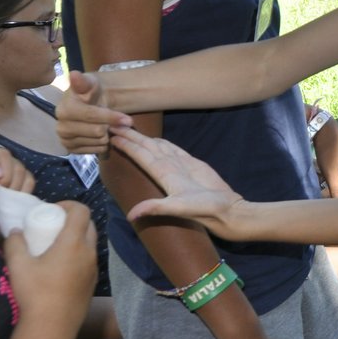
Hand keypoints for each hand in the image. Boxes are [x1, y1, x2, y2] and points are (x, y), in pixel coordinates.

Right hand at [1, 201, 97, 333]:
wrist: (52, 325)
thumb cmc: (35, 292)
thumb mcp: (18, 265)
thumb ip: (14, 243)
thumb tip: (16, 231)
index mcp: (74, 242)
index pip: (81, 211)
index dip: (68, 204)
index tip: (52, 209)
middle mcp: (89, 252)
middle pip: (89, 225)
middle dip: (73, 219)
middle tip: (53, 226)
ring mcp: (94, 267)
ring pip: (91, 242)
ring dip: (77, 237)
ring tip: (56, 245)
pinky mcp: (93, 281)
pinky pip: (89, 259)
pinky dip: (79, 253)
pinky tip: (62, 265)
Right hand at [56, 71, 131, 155]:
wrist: (89, 104)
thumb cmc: (90, 92)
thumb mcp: (89, 83)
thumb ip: (83, 81)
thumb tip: (74, 74)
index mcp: (64, 109)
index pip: (91, 116)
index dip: (110, 117)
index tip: (128, 119)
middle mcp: (61, 126)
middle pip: (97, 131)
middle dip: (111, 126)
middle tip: (118, 121)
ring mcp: (65, 139)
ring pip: (98, 142)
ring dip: (108, 135)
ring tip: (109, 126)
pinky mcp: (72, 149)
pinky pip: (96, 151)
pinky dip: (104, 144)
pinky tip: (103, 135)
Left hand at [112, 128, 245, 236]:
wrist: (225, 211)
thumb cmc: (204, 209)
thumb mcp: (179, 208)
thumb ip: (156, 208)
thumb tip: (131, 216)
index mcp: (162, 174)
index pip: (140, 156)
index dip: (126, 145)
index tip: (112, 134)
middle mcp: (167, 168)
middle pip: (144, 148)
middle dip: (130, 136)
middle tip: (113, 122)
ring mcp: (179, 165)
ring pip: (157, 147)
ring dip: (143, 138)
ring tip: (128, 127)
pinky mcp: (192, 164)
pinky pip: (173, 149)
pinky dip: (163, 142)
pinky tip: (155, 138)